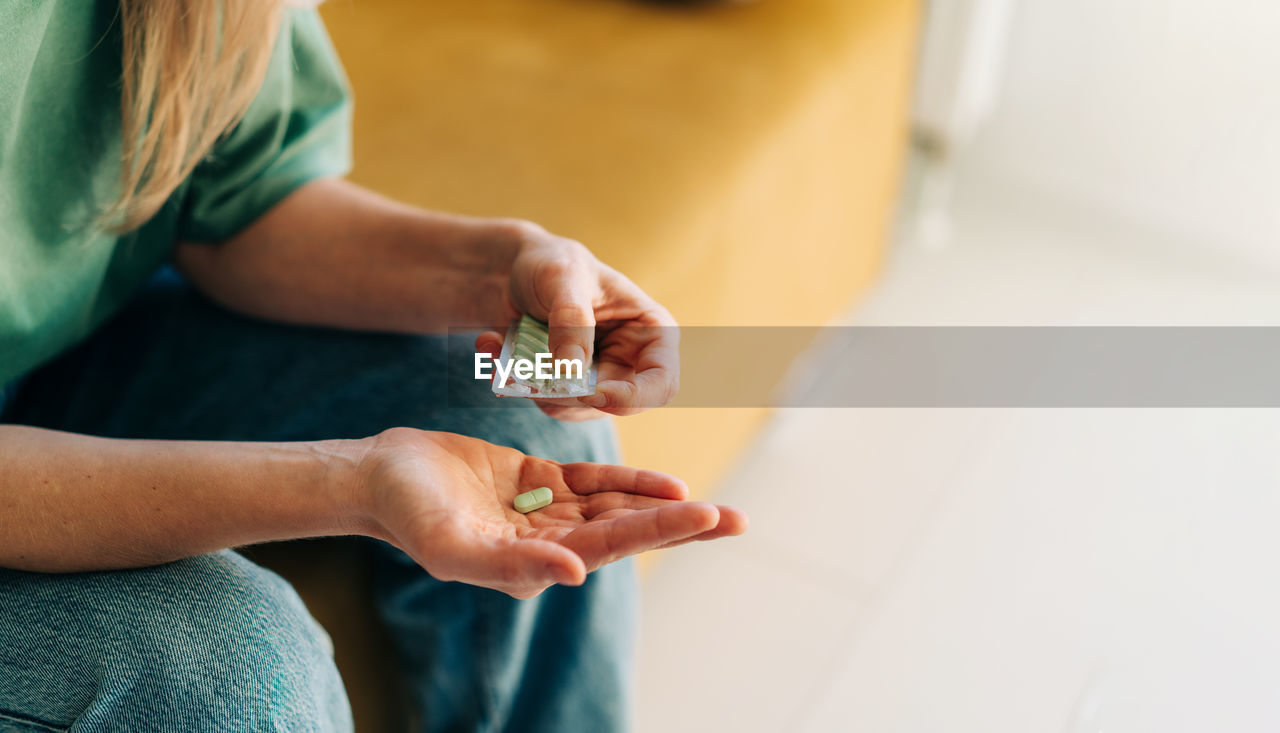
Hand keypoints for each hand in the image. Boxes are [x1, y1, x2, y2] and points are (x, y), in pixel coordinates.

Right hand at [356, 428, 746, 598]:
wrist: (381, 476)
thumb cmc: (408, 514)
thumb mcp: (452, 544)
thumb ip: (512, 566)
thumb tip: (576, 574)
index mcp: (534, 564)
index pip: (609, 547)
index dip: (659, 529)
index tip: (704, 514)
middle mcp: (549, 544)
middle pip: (628, 533)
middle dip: (682, 527)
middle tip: (739, 521)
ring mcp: (547, 513)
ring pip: (618, 509)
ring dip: (666, 504)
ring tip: (718, 509)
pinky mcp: (540, 483)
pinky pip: (595, 483)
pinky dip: (630, 481)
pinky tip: (667, 482)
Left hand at [476, 222, 679, 420]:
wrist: (515, 270)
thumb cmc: (552, 263)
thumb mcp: (562, 277)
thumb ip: (570, 319)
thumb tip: (572, 371)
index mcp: (652, 332)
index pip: (662, 383)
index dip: (632, 397)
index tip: (590, 393)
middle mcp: (632, 361)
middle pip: (615, 405)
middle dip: (569, 394)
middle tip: (529, 373)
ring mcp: (600, 378)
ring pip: (577, 410)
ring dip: (537, 388)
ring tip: (508, 350)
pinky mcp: (568, 387)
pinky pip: (548, 403)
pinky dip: (518, 384)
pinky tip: (497, 347)